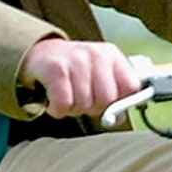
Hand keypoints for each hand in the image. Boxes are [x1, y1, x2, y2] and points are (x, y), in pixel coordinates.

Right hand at [19, 38, 142, 118]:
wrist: (40, 54)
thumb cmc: (75, 70)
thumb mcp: (99, 74)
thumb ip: (115, 93)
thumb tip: (118, 118)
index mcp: (112, 54)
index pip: (131, 86)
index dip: (120, 101)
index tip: (107, 102)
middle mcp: (96, 53)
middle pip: (107, 99)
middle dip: (94, 108)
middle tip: (82, 100)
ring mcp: (76, 59)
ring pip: (85, 104)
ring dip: (74, 109)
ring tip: (68, 97)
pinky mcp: (56, 69)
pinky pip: (65, 104)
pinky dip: (58, 110)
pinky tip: (55, 101)